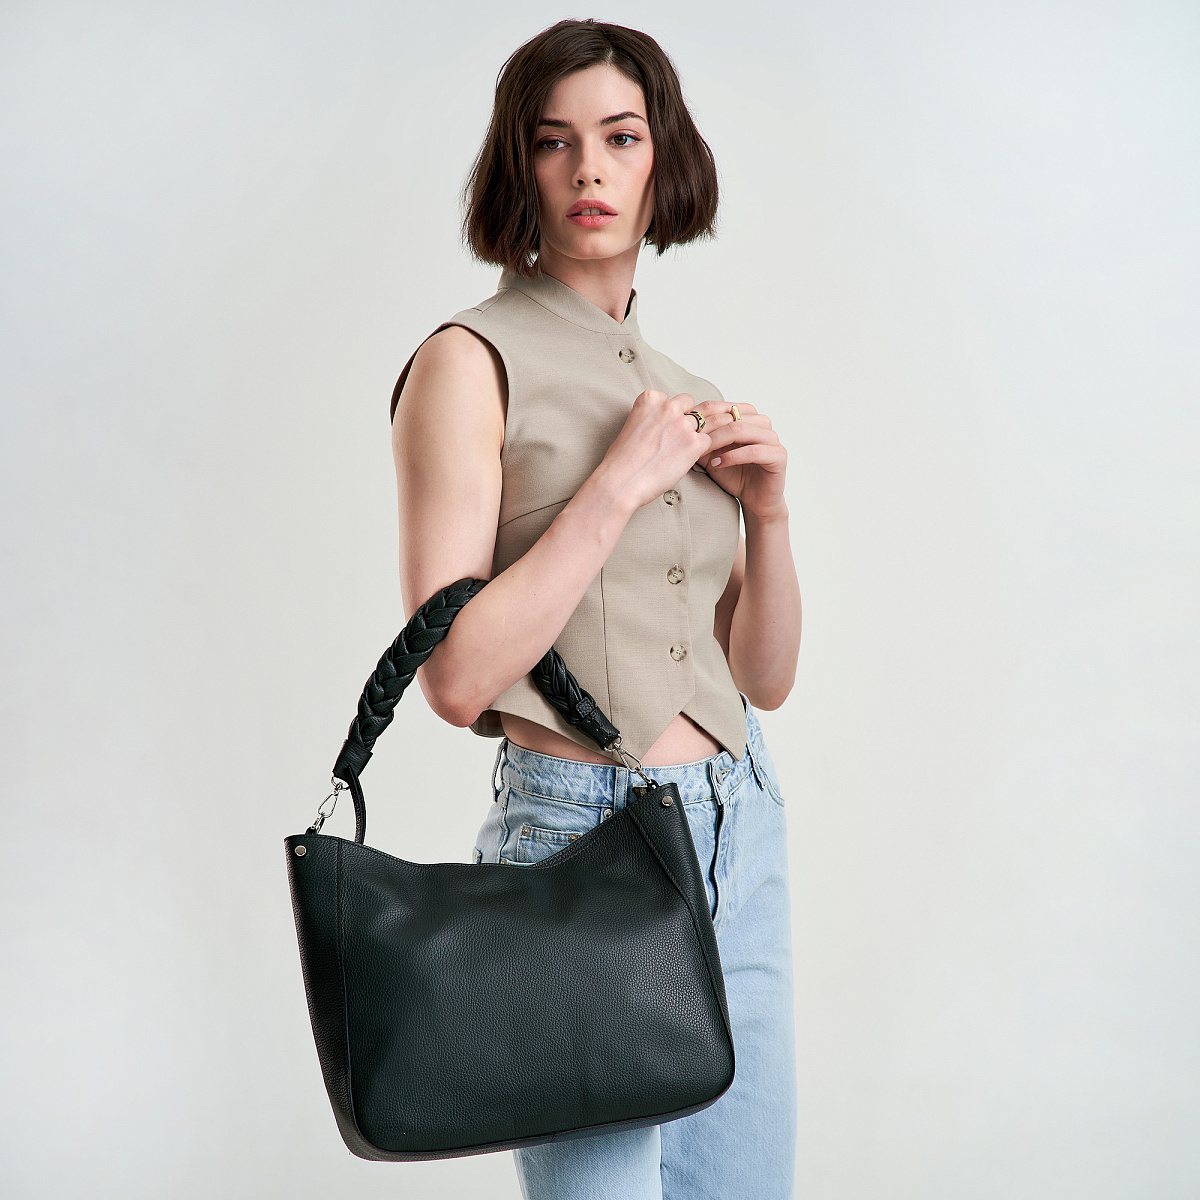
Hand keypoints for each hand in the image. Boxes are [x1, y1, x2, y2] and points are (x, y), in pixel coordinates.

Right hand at [596, 389, 711, 511]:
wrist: (621, 481)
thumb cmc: (622, 461)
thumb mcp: (631, 427)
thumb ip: (649, 419)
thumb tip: (660, 427)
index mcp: (649, 400)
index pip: (670, 398)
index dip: (674, 411)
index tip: (672, 422)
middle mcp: (667, 407)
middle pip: (689, 403)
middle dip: (690, 415)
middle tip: (690, 428)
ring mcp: (682, 425)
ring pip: (704, 420)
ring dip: (705, 429)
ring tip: (709, 436)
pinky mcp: (693, 443)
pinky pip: (709, 441)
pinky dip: (705, 449)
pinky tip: (702, 455)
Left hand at [693, 402, 787, 520]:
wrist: (754, 500)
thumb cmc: (734, 475)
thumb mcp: (712, 455)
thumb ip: (702, 440)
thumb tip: (680, 427)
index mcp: (748, 417)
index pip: (723, 407)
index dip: (702, 417)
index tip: (684, 431)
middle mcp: (762, 423)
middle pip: (732, 415)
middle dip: (709, 428)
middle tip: (691, 441)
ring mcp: (772, 438)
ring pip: (742, 429)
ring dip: (719, 440)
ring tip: (703, 452)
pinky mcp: (779, 456)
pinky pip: (754, 451)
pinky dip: (732, 457)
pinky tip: (718, 464)